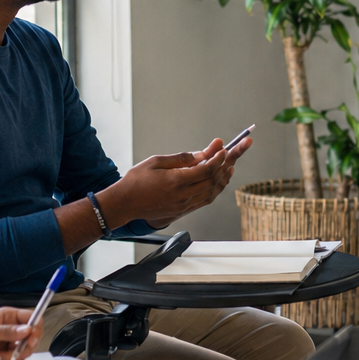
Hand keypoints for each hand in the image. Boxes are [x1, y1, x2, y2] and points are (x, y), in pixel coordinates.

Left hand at [0, 307, 41, 359]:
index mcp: (8, 317)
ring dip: (12, 356)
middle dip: (26, 346)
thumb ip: (7, 331)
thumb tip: (26, 330)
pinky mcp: (4, 356)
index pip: (32, 318)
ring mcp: (8, 343)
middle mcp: (12, 330)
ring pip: (25, 351)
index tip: (31, 338)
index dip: (36, 328)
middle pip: (32, 337)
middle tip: (16, 350)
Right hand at [100, 138, 232, 229]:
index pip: (206, 170)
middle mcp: (183, 195)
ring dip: (224, 178)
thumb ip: (181, 159)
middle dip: (226, 164)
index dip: (218, 159)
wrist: (125, 204)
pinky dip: (216, 190)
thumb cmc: (136, 181)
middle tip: (233, 152)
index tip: (223, 148)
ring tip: (230, 165)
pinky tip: (219, 181)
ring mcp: (184, 205)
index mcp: (176, 181)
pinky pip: (206, 200)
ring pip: (212, 192)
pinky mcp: (183, 211)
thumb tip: (202, 154)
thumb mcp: (156, 162)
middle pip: (213, 180)